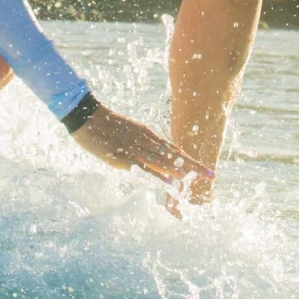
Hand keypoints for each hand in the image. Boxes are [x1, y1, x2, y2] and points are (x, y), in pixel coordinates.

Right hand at [70, 101, 213, 197]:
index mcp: (147, 134)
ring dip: (180, 171)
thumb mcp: (127, 133)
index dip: (189, 159)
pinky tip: (170, 181)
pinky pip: (144, 168)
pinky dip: (159, 175)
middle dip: (192, 166)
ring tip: (196, 179)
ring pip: (163, 162)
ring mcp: (135, 148)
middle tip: (211, 174)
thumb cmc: (105, 126)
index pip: (174, 149)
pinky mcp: (123, 157)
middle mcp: (146, 140)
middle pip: (174, 155)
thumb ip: (140, 144)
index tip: (204, 167)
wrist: (86, 116)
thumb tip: (150, 158)